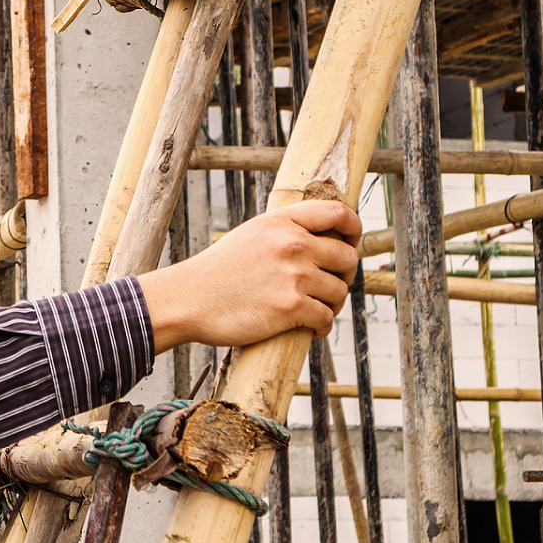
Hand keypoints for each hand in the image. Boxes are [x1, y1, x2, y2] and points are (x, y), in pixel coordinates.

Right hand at [135, 199, 360, 350]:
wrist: (188, 300)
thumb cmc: (217, 272)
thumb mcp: (251, 236)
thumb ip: (285, 233)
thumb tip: (325, 241)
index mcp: (282, 222)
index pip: (339, 214)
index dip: (354, 229)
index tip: (351, 243)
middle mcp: (292, 244)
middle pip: (347, 257)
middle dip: (344, 274)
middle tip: (330, 286)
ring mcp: (293, 276)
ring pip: (339, 291)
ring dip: (332, 304)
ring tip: (315, 310)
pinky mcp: (290, 308)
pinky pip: (326, 318)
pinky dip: (321, 327)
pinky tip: (308, 329)